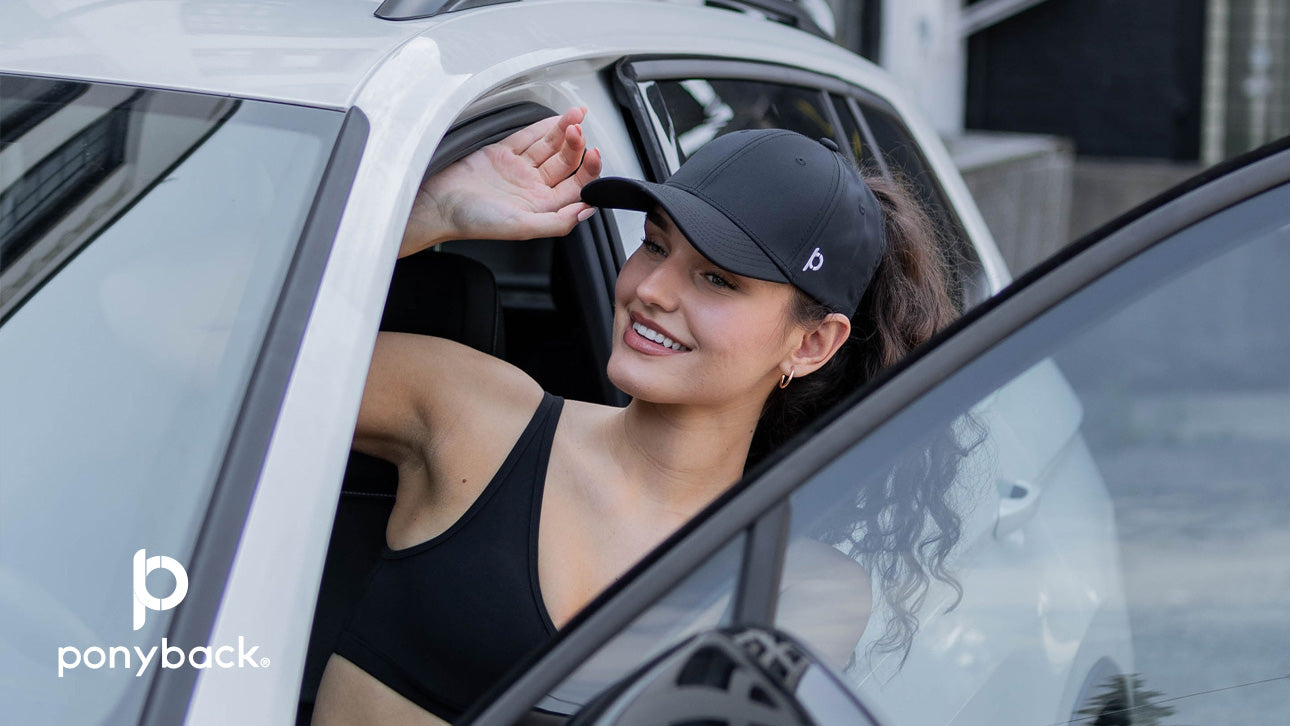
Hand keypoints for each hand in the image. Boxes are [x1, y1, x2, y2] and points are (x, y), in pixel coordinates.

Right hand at [401, 106, 603, 255]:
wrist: (437, 203)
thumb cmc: (473, 221)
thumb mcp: (522, 227)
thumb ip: (557, 222)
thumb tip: (587, 212)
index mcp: (541, 207)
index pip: (576, 187)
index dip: (589, 170)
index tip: (594, 153)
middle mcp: (531, 188)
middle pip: (565, 164)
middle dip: (576, 146)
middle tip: (579, 131)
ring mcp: (517, 170)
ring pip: (549, 147)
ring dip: (564, 132)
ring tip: (575, 116)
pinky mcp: (501, 154)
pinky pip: (528, 137)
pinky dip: (543, 127)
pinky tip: (557, 120)